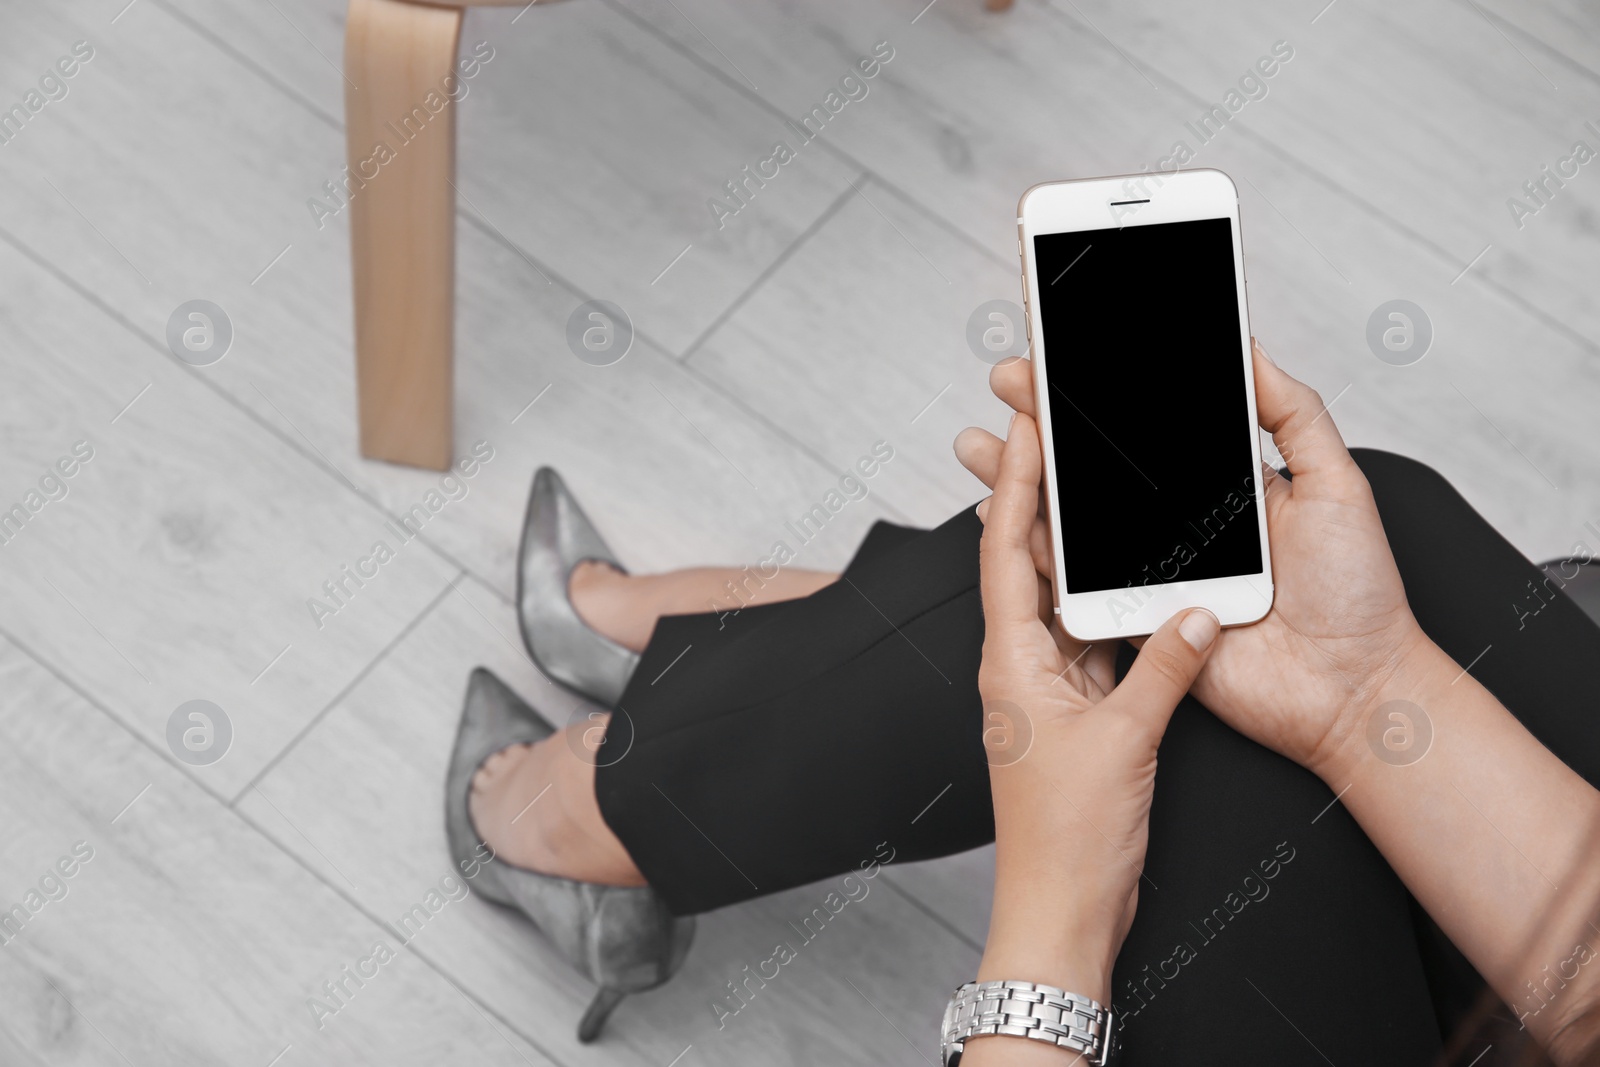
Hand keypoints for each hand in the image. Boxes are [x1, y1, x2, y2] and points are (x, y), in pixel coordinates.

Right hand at [956, 342, 1430, 776]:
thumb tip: (1252, 350)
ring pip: (1075, 519)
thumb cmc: (1360, 596)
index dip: (1107, 394)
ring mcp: (1155, 572)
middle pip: (1099, 467)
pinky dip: (1035, 550)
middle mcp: (1180, 526)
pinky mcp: (1140, 619)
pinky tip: (1006, 517)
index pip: (1150, 430)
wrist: (1354, 688)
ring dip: (1024, 480)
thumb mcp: (1339, 485)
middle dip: (1046, 423)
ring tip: (984, 445)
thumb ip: (1296, 416)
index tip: (1070, 358)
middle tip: (1010, 382)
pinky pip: (1077, 583)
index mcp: (1222, 487)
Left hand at [972, 411, 1220, 1008]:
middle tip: (1057, 439)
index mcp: (1010, 664)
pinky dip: (1113, 611)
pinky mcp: (1078, 716)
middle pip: (1028, 566)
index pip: (1007, 552)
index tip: (1026, 426)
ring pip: (1063, 602)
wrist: (1060, 911)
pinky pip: (1095, 645)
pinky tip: (1136, 580)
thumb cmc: (1069, 838)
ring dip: (1076, 552)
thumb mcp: (1124, 743)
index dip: (1018, 485)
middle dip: (1042, 502)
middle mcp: (1020, 669)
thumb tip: (1197, 613)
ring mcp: (1047, 692)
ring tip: (1096, 491)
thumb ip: (1164, 669)